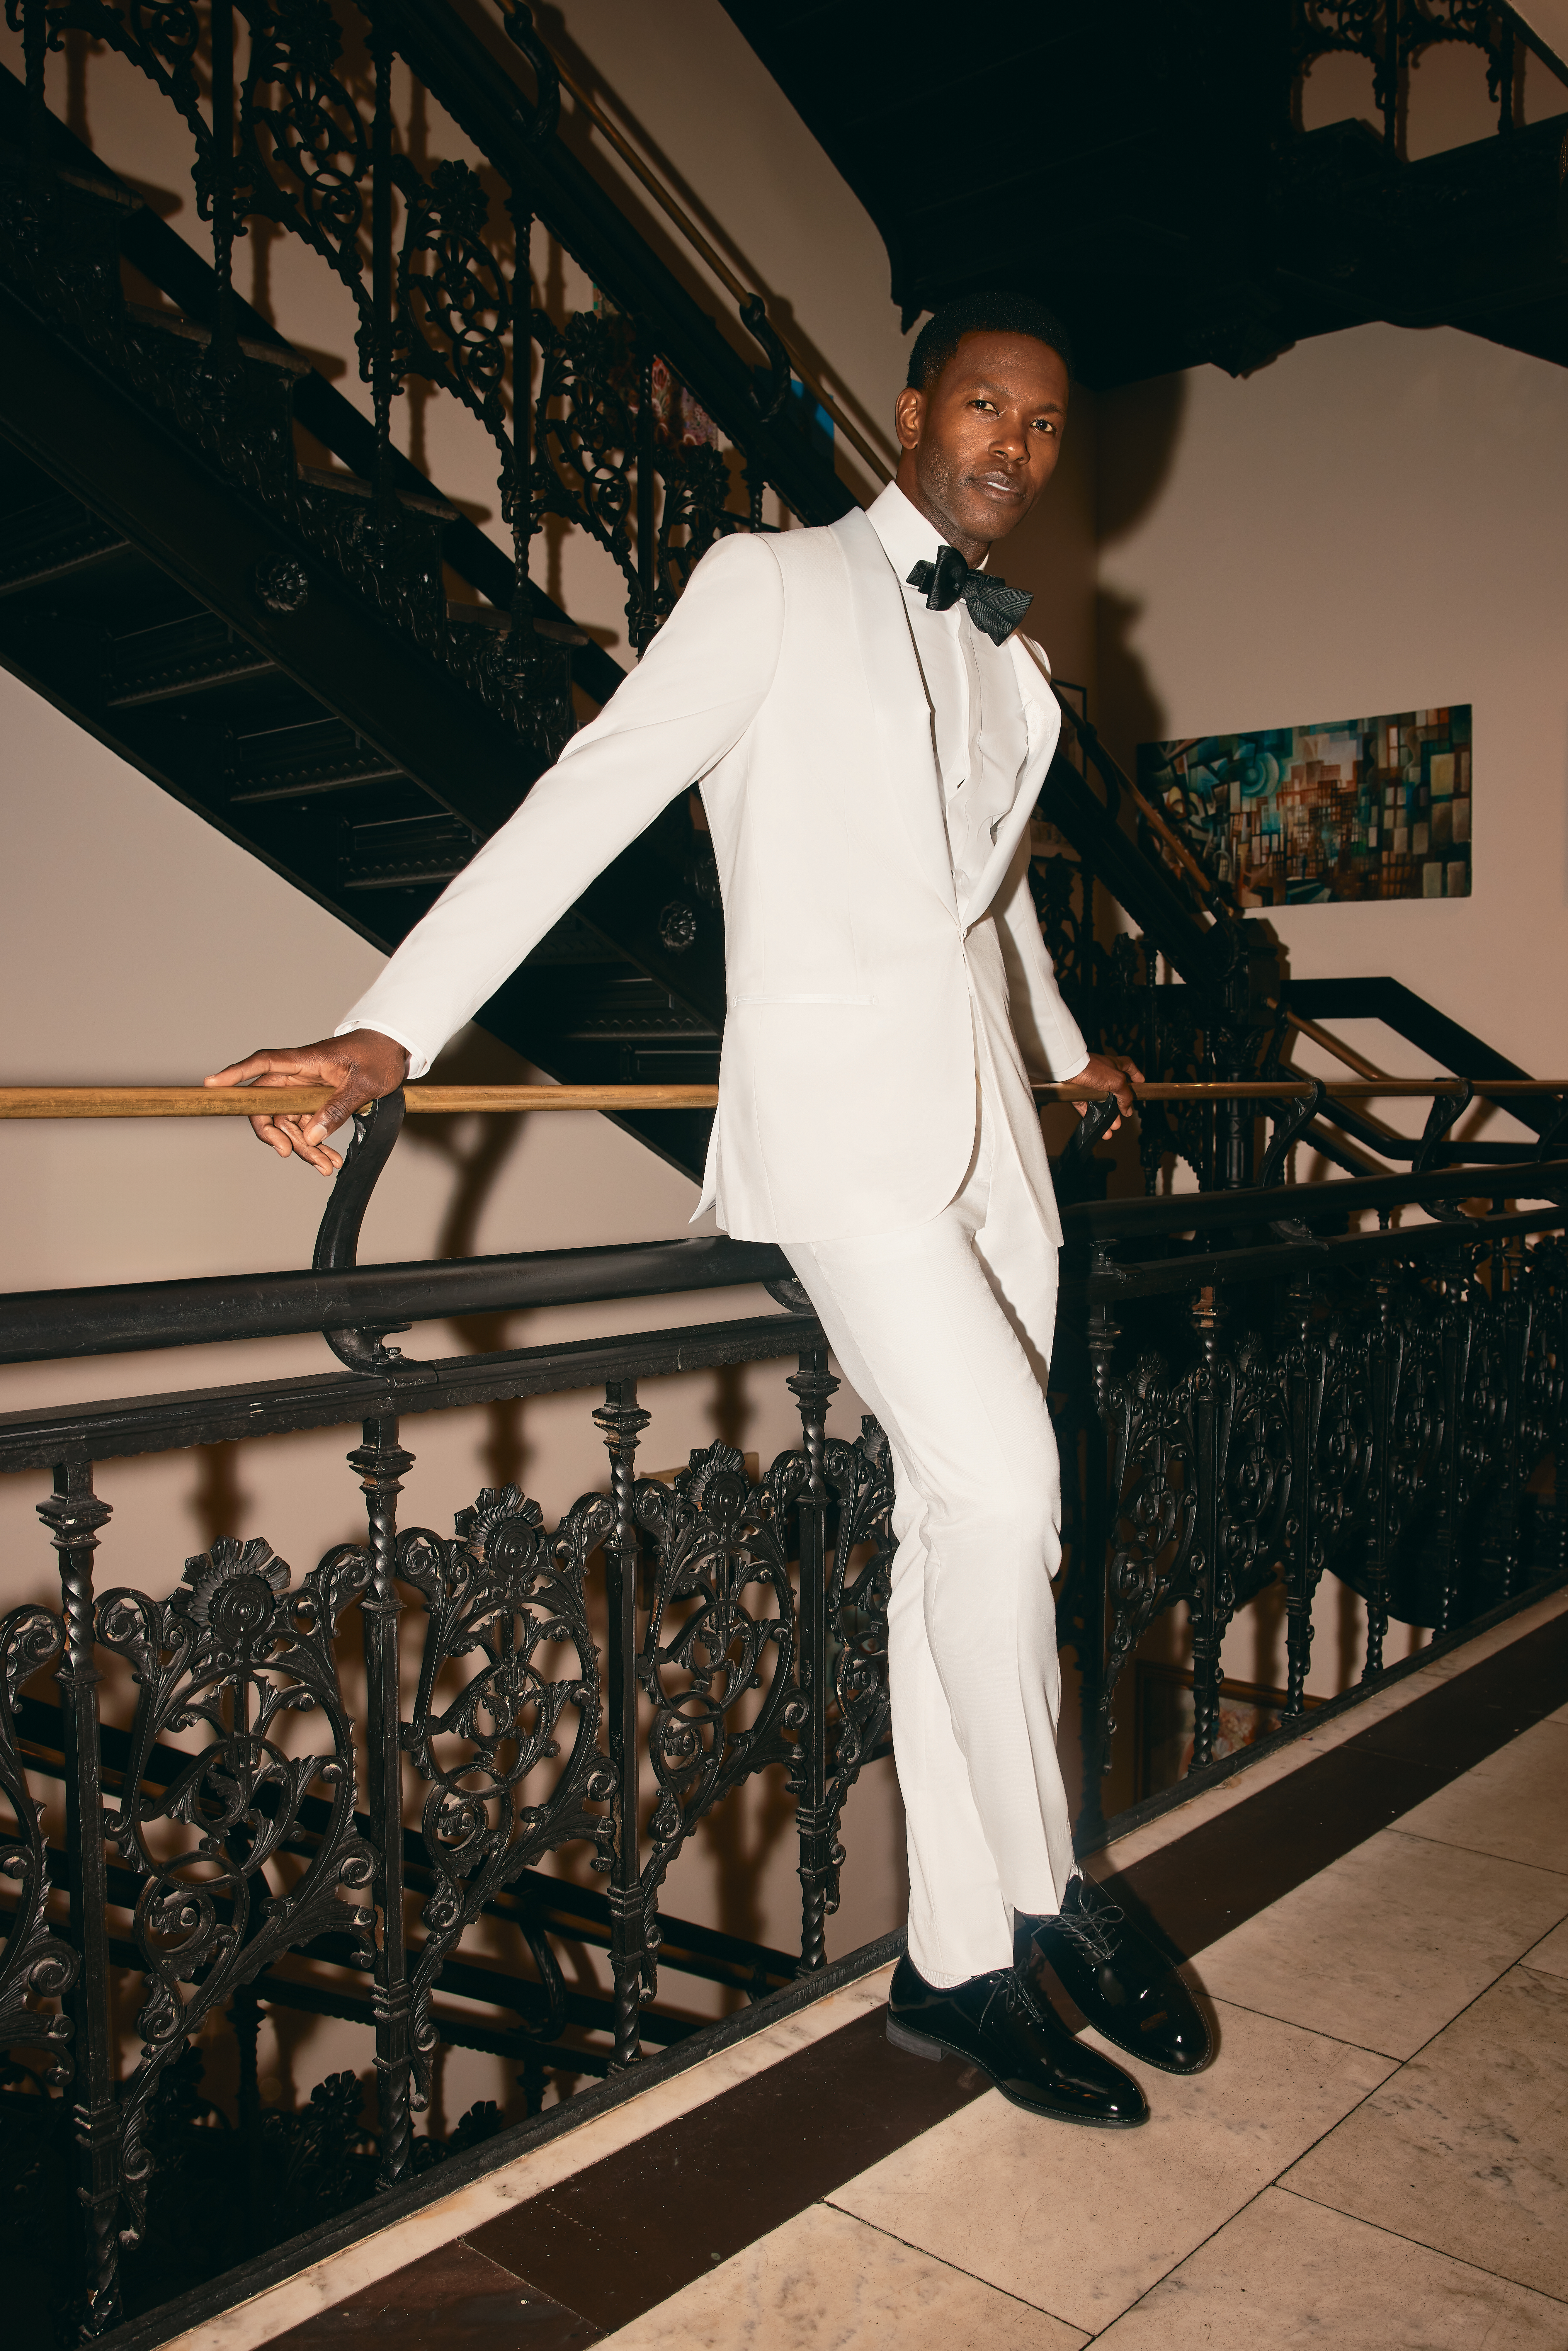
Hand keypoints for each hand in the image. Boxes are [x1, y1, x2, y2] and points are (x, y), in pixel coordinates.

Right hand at [205, 1029, 409, 1175]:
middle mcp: (298, 1075)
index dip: (235, 1073)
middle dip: (274, 1133)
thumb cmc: (378, 1056)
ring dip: (303, 1149)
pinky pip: (305, 1127)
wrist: (393, 1051)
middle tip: (288, 1154)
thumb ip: (338, 1107)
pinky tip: (331, 1162)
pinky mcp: (314, 1103)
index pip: (262, 1064)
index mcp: (304, 1060)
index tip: (213, 1084)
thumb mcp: (364, 1082)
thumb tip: (311, 1135)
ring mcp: (304, 1091)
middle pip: (267, 1105)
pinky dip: (316, 1146)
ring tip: (327, 1167)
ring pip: (287, 1123)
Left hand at [1072, 1051, 1142, 1136]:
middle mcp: (1103, 1074)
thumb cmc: (1091, 1068)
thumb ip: (1125, 1095)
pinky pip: (1086, 1106)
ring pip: (1101, 1102)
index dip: (1135, 1075)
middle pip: (1115, 1091)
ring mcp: (1090, 1083)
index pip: (1129, 1067)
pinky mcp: (1078, 1092)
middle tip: (1124, 1115)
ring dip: (1107, 1116)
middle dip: (1120, 1106)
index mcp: (1115, 1065)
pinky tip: (1097, 1124)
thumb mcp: (1117, 1081)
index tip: (1140, 1083)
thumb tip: (1127, 1109)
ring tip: (1112, 1127)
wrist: (1069, 1069)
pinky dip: (1091, 1116)